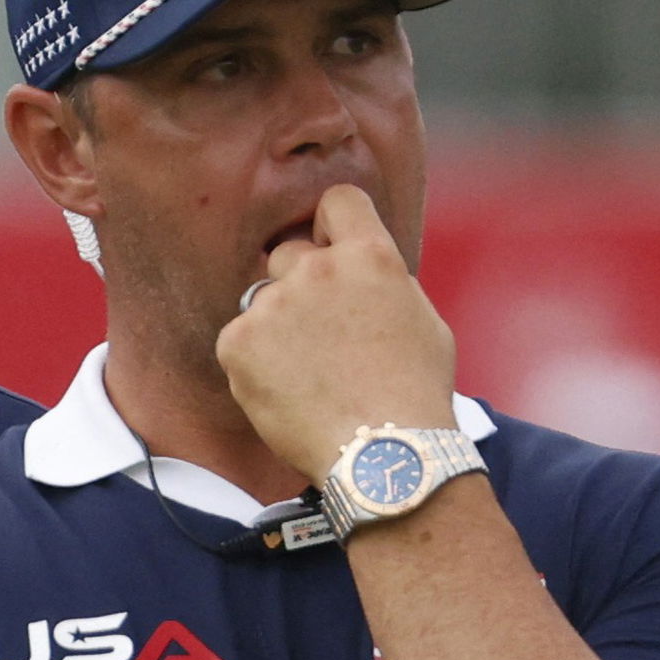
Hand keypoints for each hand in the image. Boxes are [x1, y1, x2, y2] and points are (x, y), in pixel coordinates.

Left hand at [215, 184, 455, 482]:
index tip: (333, 249)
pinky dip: (254, 363)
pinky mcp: (238, 341)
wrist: (385, 459)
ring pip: (263, 300)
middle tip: (323, 337)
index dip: (334, 224)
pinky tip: (286, 392)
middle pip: (290, 254)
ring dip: (277, 327)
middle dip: (301, 286)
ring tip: (309, 375)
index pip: (337, 201)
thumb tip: (360, 262)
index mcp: (369, 256)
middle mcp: (317, 269)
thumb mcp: (422, 319)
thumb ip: (382, 279)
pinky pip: (239, 339)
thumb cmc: (414, 395)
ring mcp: (273, 304)